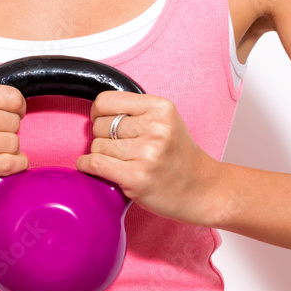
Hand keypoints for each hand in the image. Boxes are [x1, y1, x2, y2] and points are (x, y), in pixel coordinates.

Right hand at [0, 80, 27, 205]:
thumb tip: (22, 106)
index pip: (10, 96)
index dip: (18, 108)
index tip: (12, 115)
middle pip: (13, 122)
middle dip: (11, 132)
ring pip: (12, 143)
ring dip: (11, 151)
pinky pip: (5, 163)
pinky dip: (15, 165)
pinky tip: (11, 164)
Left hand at [75, 91, 220, 224]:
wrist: (202, 190)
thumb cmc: (179, 157)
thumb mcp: (166, 121)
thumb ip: (135, 111)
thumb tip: (96, 112)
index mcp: (160, 108)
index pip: (106, 100)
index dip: (99, 112)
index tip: (102, 121)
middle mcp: (155, 128)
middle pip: (100, 124)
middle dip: (102, 136)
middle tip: (119, 147)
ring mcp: (146, 153)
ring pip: (97, 145)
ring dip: (100, 154)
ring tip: (119, 160)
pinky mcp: (136, 177)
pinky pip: (95, 164)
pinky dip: (88, 166)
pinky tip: (93, 167)